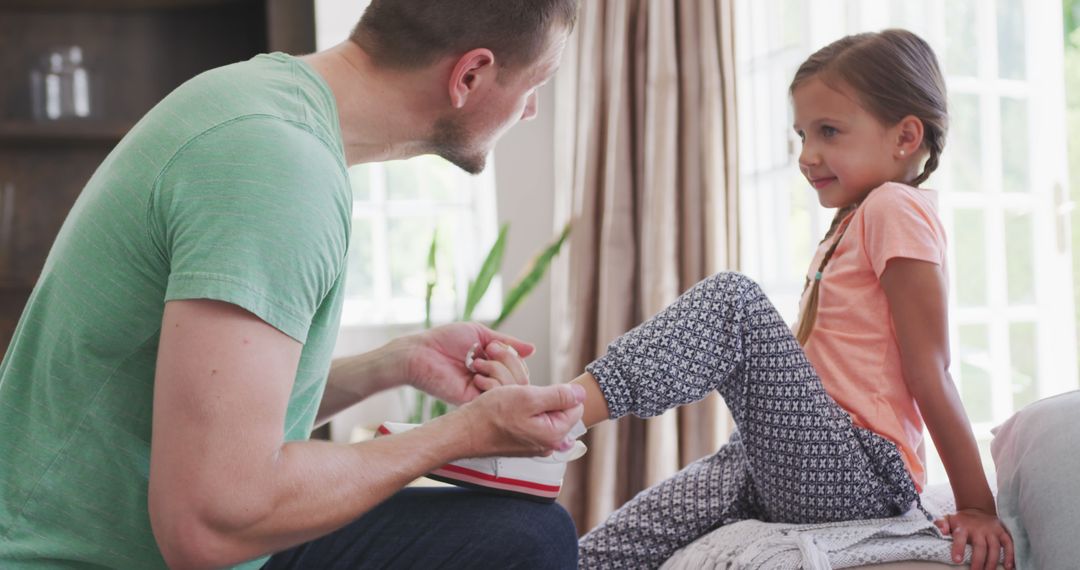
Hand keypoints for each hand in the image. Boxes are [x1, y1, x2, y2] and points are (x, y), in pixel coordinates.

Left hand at [398, 323, 534, 404]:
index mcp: (493, 367)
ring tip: (477, 362)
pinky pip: (496, 399)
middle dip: (509, 361)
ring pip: (512, 390)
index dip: (515, 358)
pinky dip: (492, 384)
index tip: (497, 346)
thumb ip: (508, 343)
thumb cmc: (445, 340)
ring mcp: (482, 394)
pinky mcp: (472, 402)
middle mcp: (491, 382)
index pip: (520, 370)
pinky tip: (476, 375)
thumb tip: (533, 349)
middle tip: (489, 351)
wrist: (420, 352)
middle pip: (521, 381)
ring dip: (499, 370)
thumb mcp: (482, 335)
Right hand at [447, 383, 585, 457]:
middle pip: (560, 411)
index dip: (558, 392)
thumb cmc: (491, 415)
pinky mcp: (524, 444)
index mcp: (554, 434)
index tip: (537, 391)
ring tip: (513, 404)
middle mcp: (548, 444)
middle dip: (545, 399)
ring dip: (532, 405)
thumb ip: (559, 395)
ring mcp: (535, 446)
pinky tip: (508, 412)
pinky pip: (532, 422)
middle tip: (522, 397)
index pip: (575, 406)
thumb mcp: (528, 397)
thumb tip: (581, 393)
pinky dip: (523, 413)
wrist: (465, 431)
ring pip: (544, 415)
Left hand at [934, 509, 1014, 569]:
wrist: (977, 508)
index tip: (957, 560)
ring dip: (992, 562)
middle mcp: (979, 529)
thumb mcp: (949, 519)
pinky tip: (1009, 566)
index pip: (960, 537)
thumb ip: (942, 524)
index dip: (958, 548)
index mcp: (963, 526)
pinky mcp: (1002, 532)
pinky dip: (1010, 555)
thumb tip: (941, 530)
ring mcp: (992, 530)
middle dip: (978, 561)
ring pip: (994, 547)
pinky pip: (1008, 543)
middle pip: (980, 546)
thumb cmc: (962, 520)